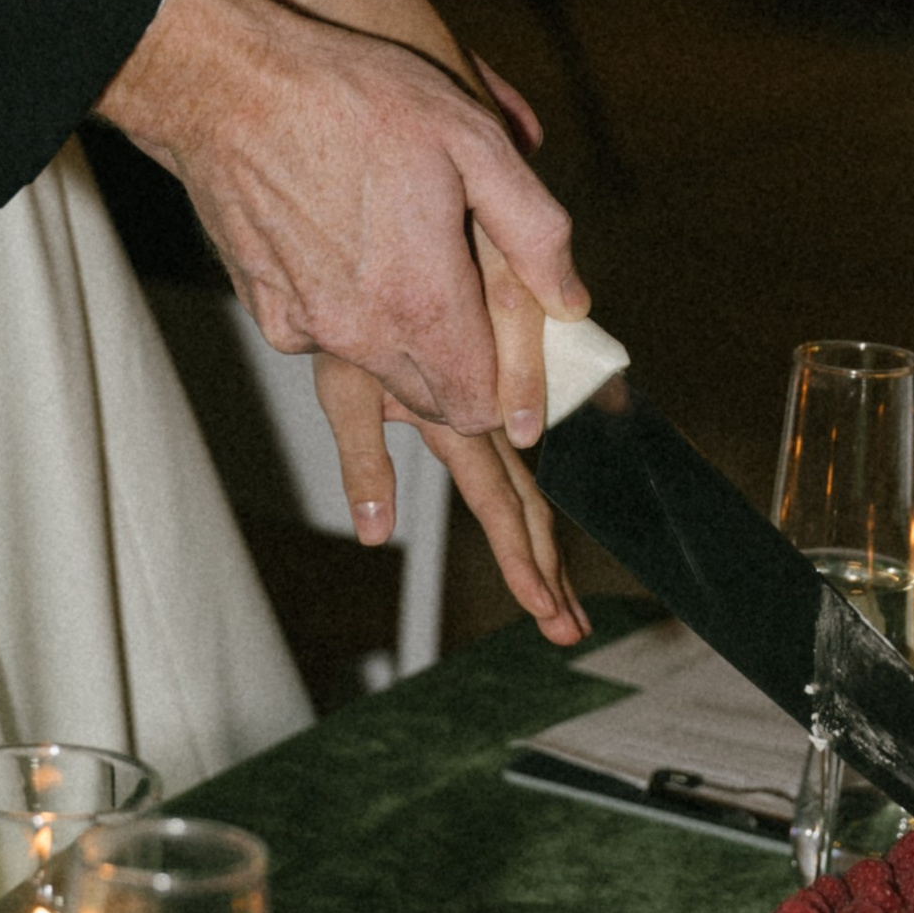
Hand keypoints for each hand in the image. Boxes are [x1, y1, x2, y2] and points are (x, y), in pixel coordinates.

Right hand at [97, 0, 585, 434]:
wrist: (226, 83)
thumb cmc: (356, 99)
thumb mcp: (474, 141)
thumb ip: (535, 232)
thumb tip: (572, 301)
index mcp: (423, 302)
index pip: (476, 407)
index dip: (504, 391)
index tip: (514, 353)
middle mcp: (361, 332)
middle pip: (428, 401)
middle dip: (459, 371)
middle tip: (471, 301)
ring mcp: (305, 326)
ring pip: (378, 367)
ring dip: (403, 338)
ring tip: (409, 252)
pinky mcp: (266, 309)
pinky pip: (324, 335)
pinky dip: (346, 310)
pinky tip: (348, 245)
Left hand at [310, 355, 588, 646]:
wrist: (374, 277)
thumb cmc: (349, 334)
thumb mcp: (345, 394)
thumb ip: (364, 464)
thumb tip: (374, 537)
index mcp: (461, 423)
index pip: (499, 505)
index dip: (520, 561)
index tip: (541, 607)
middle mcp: (488, 425)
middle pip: (531, 512)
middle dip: (550, 576)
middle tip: (568, 635)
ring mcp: (494, 423)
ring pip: (531, 498)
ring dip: (548, 558)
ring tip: (564, 613)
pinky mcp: (486, 419)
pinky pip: (516, 478)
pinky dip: (533, 525)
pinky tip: (544, 555)